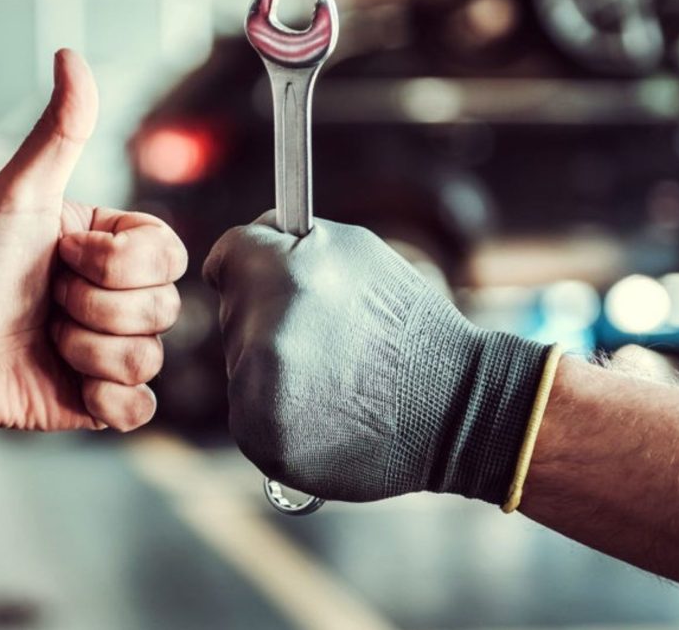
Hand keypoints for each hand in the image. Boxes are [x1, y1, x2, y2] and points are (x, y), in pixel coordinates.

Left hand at [0, 49, 186, 431]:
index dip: (115, 262)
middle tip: (47, 298)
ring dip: (83, 350)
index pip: (169, 255)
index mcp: (119, 248)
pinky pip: (139, 409)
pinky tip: (68, 383)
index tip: (62, 253)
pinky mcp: (103, 401)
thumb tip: (71, 56)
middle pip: (163, 308)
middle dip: (90, 307)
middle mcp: (126, 298)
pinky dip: (101, 399)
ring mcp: (117, 351)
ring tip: (46, 336)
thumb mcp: (18, 194)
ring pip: (149, 358)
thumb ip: (58, 133)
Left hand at [203, 213, 549, 503]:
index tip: (268, 278)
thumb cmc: (406, 323)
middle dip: (267, 315)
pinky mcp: (260, 437)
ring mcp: (258, 392)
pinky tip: (323, 409)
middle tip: (327, 336)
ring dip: (270, 364)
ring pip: (239, 362)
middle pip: (232, 311)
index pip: (225, 256)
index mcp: (283, 275)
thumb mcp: (358, 253)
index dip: (248, 264)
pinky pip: (248, 408)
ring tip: (332, 375)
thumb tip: (243, 241)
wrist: (453, 409)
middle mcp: (263, 333)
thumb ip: (290, 241)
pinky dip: (276, 408)